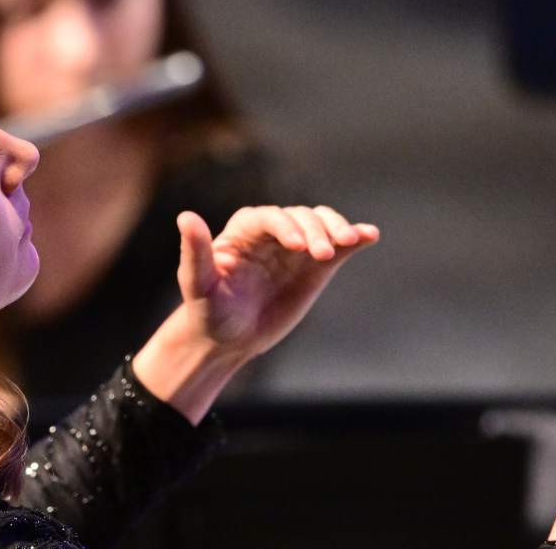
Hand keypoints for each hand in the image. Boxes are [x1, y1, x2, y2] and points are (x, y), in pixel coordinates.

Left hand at [176, 205, 379, 358]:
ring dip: (337, 229)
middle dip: (314, 231)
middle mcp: (272, 232)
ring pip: (322, 224)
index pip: (268, 217)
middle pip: (300, 217)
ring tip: (350, 241)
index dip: (283, 225)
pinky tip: (370, 236)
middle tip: (321, 255)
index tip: (296, 246)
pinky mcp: (316, 265)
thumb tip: (185, 217)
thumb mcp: (197, 284)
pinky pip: (338, 247)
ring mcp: (297, 247)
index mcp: (243, 231)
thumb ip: (195, 251)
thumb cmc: (207, 310)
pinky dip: (355, 238)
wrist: (227, 338)